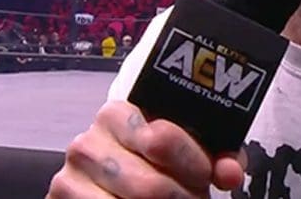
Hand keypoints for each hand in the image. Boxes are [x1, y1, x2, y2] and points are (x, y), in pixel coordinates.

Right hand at [47, 101, 244, 197]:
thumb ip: (217, 156)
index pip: (162, 140)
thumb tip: (231, 173)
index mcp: (119, 113)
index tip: (207, 176)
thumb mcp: (189, 150)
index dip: (195, 164)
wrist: (109, 182)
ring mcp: (69, 177)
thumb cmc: (157, 161)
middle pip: (150, 186)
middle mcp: (88, 142)